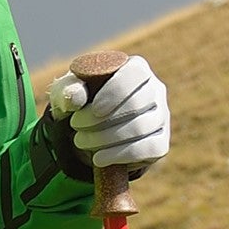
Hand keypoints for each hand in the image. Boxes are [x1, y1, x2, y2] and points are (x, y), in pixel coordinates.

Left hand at [66, 54, 170, 174]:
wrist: (89, 132)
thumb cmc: (81, 103)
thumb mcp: (68, 93)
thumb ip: (68, 90)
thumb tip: (76, 97)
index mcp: (137, 68)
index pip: (136, 74)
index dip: (115, 91)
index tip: (94, 108)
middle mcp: (155, 90)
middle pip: (137, 103)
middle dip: (101, 119)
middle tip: (76, 126)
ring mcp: (161, 118)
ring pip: (141, 128)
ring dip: (105, 138)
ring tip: (80, 141)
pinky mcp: (160, 143)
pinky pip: (148, 149)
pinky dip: (120, 155)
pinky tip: (98, 159)